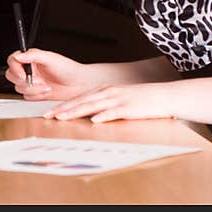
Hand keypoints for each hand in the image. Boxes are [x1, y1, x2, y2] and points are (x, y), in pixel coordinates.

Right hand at [5, 48, 96, 100]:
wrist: (79, 85)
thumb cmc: (68, 69)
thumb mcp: (50, 58)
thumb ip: (33, 55)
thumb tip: (19, 55)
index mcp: (31, 59)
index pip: (13, 61)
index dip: (15, 69)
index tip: (23, 75)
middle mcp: (29, 70)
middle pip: (12, 76)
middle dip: (24, 81)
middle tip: (37, 81)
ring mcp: (31, 82)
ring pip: (19, 88)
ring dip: (33, 89)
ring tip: (46, 86)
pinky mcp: (35, 93)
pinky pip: (27, 97)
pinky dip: (36, 96)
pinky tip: (47, 92)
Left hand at [42, 82, 175, 122]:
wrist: (163, 96)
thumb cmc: (141, 99)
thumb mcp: (118, 98)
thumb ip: (103, 104)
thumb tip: (89, 115)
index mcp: (104, 90)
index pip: (79, 98)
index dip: (63, 105)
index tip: (49, 112)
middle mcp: (108, 93)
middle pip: (81, 101)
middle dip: (63, 109)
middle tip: (48, 115)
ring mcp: (118, 99)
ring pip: (93, 106)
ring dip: (76, 111)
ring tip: (62, 117)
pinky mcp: (129, 108)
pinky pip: (114, 112)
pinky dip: (103, 116)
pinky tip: (94, 120)